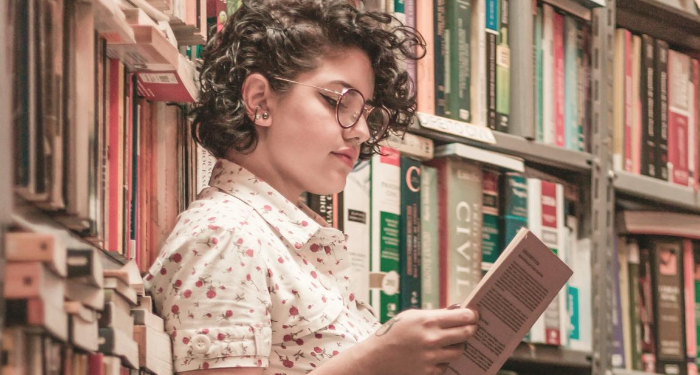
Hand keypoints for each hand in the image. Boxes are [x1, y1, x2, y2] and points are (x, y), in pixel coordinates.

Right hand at [352, 307, 479, 374]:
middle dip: (471, 329)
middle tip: (472, 327)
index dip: (472, 315)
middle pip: (466, 333)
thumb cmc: (392, 333)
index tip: (475, 315)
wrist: (377, 357)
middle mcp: (432, 339)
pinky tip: (437, 355)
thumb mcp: (411, 316)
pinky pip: (446, 364)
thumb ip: (434, 315)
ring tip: (453, 342)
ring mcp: (432, 357)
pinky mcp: (429, 371)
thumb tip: (454, 312)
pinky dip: (444, 360)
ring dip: (458, 346)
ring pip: (459, 351)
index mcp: (428, 321)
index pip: (462, 317)